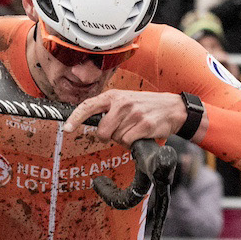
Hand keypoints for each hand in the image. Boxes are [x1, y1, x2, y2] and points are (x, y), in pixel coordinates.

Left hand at [66, 89, 188, 144]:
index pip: (88, 106)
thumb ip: (107, 109)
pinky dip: (132, 144)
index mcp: (114, 96)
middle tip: (120, 130)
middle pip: (102, 132)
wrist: (173, 108)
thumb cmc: (145, 107)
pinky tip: (141, 135)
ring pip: (116, 138)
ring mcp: (134, 114)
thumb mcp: (125, 101)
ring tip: (135, 129)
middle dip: (109, 137)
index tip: (67, 129)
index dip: (75, 118)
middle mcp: (122, 103)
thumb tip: (86, 122)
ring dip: (124, 139)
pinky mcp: (145, 125)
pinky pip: (128, 142)